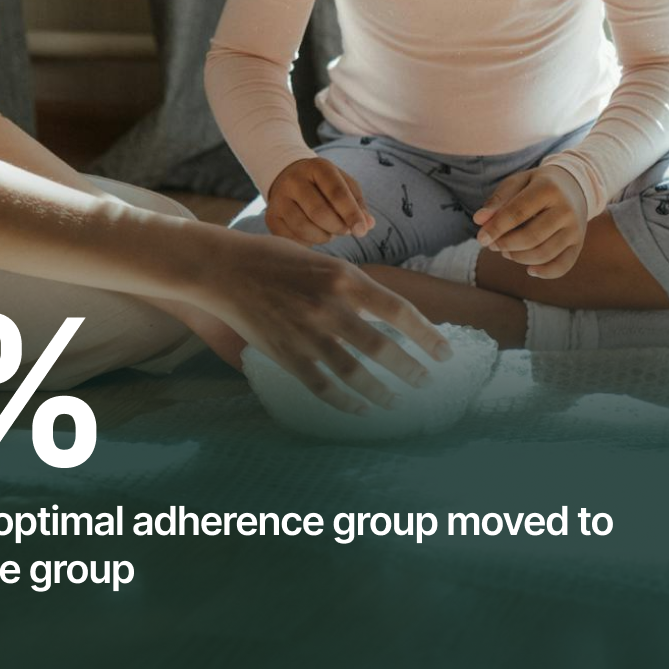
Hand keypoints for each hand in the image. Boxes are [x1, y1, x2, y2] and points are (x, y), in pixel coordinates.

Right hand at [204, 232, 451, 414]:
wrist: (223, 268)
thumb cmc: (273, 258)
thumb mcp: (321, 260)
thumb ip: (351, 286)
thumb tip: (384, 312)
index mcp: (344, 277)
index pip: (400, 311)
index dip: (427, 336)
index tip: (444, 354)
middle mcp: (331, 307)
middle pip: (384, 349)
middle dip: (412, 371)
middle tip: (426, 383)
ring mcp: (308, 334)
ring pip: (357, 375)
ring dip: (382, 393)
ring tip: (396, 403)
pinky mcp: (287, 355)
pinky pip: (324, 388)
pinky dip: (345, 404)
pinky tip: (359, 410)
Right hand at [266, 157, 374, 244]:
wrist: (289, 178)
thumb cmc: (324, 185)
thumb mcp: (343, 184)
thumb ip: (357, 203)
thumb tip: (367, 225)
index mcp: (317, 167)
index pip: (336, 192)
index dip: (351, 214)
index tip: (361, 230)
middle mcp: (294, 180)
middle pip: (319, 213)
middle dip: (338, 227)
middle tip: (345, 230)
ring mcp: (279, 199)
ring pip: (304, 228)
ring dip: (324, 236)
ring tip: (329, 231)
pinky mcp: (271, 217)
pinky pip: (292, 239)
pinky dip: (308, 242)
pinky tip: (313, 233)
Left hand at [472, 165, 587, 277]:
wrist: (573, 186)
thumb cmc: (536, 185)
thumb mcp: (517, 183)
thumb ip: (497, 200)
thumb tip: (479, 220)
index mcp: (548, 188)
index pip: (518, 212)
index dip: (496, 228)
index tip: (480, 239)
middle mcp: (566, 209)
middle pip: (531, 236)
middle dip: (506, 244)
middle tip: (492, 245)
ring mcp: (575, 228)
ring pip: (544, 253)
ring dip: (519, 258)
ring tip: (506, 251)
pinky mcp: (579, 243)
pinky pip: (563, 266)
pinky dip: (545, 273)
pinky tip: (529, 270)